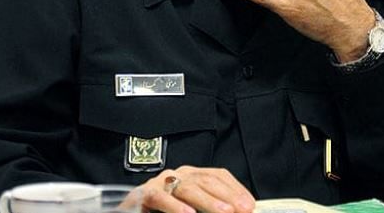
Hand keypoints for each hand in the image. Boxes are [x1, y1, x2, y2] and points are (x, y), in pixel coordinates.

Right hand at [139, 166, 254, 212]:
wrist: (133, 211)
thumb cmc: (165, 212)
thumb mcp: (193, 208)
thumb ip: (210, 207)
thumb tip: (239, 211)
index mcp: (193, 175)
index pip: (218, 175)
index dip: (236, 189)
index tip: (250, 204)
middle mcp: (179, 174)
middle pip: (207, 180)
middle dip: (227, 196)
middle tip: (243, 210)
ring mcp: (162, 182)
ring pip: (188, 188)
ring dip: (208, 201)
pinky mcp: (146, 193)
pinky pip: (162, 198)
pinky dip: (176, 207)